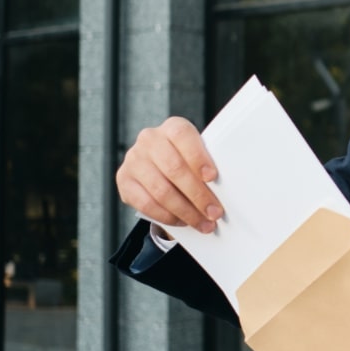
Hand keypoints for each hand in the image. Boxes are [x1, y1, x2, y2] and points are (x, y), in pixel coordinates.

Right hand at [116, 116, 222, 232]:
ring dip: (185, 211)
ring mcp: (134, 160)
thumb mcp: (197, 156)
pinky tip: (183, 221)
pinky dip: (167, 216)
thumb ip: (206, 166)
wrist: (157, 167)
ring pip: (161, 190)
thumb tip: (225, 190)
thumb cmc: (186, 161)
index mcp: (172, 128)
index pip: (182, 136)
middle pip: (174, 168)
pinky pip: (146, 203)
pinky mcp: (124, 180)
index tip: (212, 177)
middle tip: (214, 212)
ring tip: (203, 223)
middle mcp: (150, 140)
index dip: (197, 157)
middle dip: (198, 195)